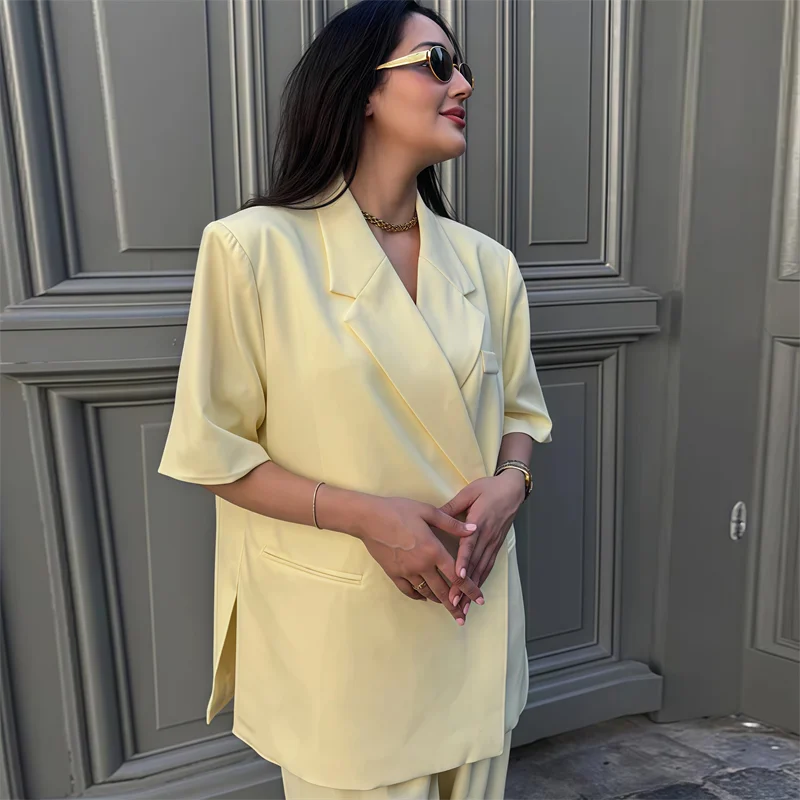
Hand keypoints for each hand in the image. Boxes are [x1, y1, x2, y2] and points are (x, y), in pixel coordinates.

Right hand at [355, 496, 485, 624]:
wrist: (369, 518)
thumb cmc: (399, 510)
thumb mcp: (428, 512)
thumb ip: (452, 523)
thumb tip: (474, 529)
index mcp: (433, 550)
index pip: (457, 575)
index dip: (470, 588)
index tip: (479, 599)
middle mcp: (422, 565)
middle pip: (443, 590)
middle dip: (455, 604)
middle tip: (463, 615)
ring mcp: (407, 572)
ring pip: (427, 592)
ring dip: (439, 600)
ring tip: (447, 606)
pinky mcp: (394, 574)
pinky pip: (409, 591)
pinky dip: (419, 596)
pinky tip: (424, 597)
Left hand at [438, 471, 525, 606]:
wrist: (513, 489)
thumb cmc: (489, 488)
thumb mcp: (470, 492)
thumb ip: (453, 506)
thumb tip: (435, 515)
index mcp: (479, 522)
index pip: (470, 545)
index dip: (464, 561)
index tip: (459, 576)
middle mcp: (487, 536)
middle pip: (475, 564)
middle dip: (464, 585)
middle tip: (454, 602)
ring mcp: (493, 543)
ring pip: (482, 569)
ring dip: (473, 589)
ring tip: (463, 607)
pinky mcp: (496, 546)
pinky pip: (489, 566)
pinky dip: (482, 580)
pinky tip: (475, 593)